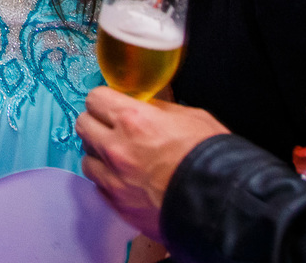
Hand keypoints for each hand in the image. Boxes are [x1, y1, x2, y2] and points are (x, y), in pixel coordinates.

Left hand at [76, 86, 229, 241]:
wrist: (223, 205)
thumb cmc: (212, 158)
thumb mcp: (190, 117)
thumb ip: (158, 110)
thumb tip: (144, 106)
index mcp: (132, 120)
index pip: (95, 98)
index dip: (104, 99)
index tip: (110, 104)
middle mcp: (116, 149)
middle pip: (83, 125)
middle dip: (96, 123)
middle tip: (111, 127)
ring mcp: (114, 180)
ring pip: (87, 159)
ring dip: (100, 155)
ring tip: (120, 158)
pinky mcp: (118, 206)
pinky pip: (99, 187)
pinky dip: (108, 181)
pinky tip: (126, 180)